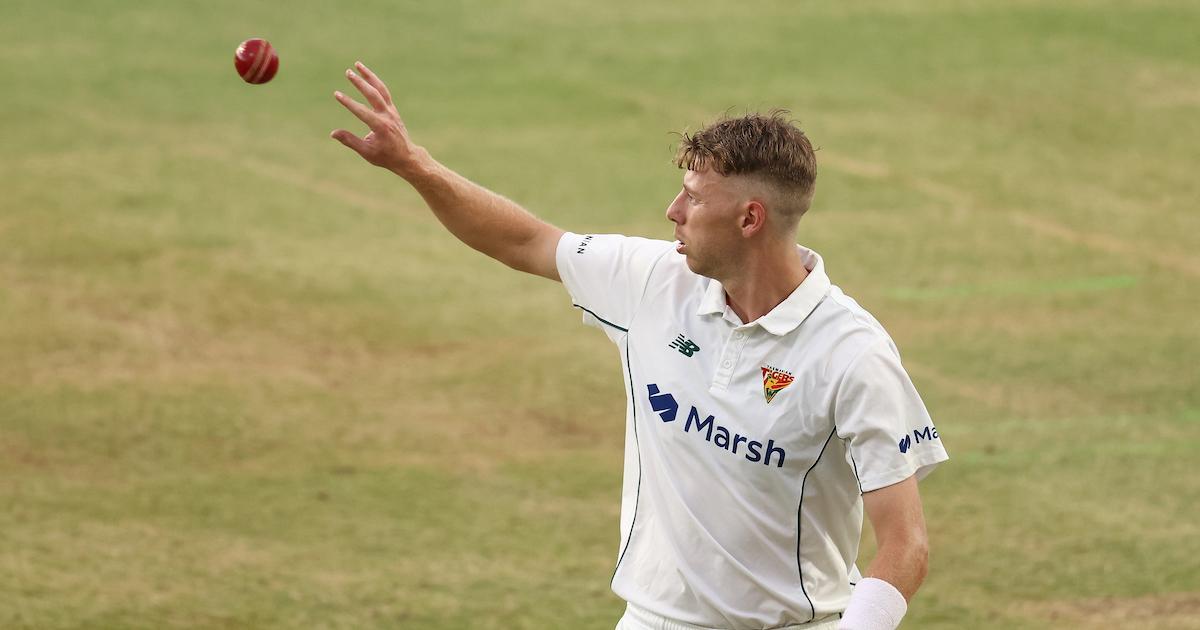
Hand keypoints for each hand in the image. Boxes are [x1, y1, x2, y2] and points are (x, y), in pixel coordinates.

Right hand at [330, 61, 422, 175]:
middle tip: (348, 72)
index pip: (361, 111)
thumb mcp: (367, 152)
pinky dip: (375, 83)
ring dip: (369, 76)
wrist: (406, 157)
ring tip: (357, 64)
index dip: (348, 102)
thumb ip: (350, 141)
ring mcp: (391, 111)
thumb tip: (333, 133)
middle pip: (373, 94)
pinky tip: (366, 75)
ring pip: (380, 89)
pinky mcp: (393, 110)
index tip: (337, 94)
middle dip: (360, 83)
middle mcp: (387, 116)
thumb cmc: (385, 156)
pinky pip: (384, 92)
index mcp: (380, 127)